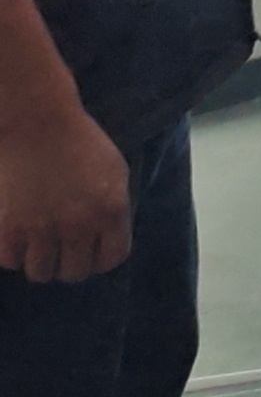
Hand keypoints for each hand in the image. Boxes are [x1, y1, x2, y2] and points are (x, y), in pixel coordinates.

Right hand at [0, 99, 134, 282]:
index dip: (100, 258)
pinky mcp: (8, 229)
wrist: (36, 122)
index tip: (90, 251)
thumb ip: (113, 210)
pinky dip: (12, 254)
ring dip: (39, 261)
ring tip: (36, 244)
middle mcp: (79, 225)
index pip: (112, 259)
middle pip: (75, 273)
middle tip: (60, 250)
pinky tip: (16, 236)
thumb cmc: (79, 143)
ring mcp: (41, 229)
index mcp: (111, 210)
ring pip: (41, 273)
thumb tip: (107, 241)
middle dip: (69, 263)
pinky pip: (10, 262)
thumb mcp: (114, 173)